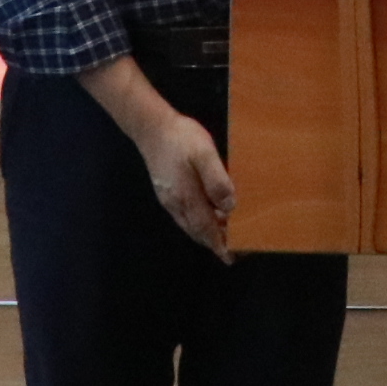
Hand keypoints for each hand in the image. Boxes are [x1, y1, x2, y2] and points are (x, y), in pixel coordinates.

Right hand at [135, 107, 239, 260]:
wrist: (152, 127)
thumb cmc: (181, 138)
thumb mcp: (204, 153)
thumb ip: (216, 180)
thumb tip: (230, 207)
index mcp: (187, 198)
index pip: (205, 229)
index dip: (218, 245)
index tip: (231, 258)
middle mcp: (176, 204)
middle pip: (198, 231)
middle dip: (214, 241)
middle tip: (234, 247)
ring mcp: (169, 199)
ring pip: (190, 224)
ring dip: (207, 231)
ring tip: (225, 232)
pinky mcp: (166, 192)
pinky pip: (185, 215)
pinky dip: (199, 221)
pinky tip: (208, 212)